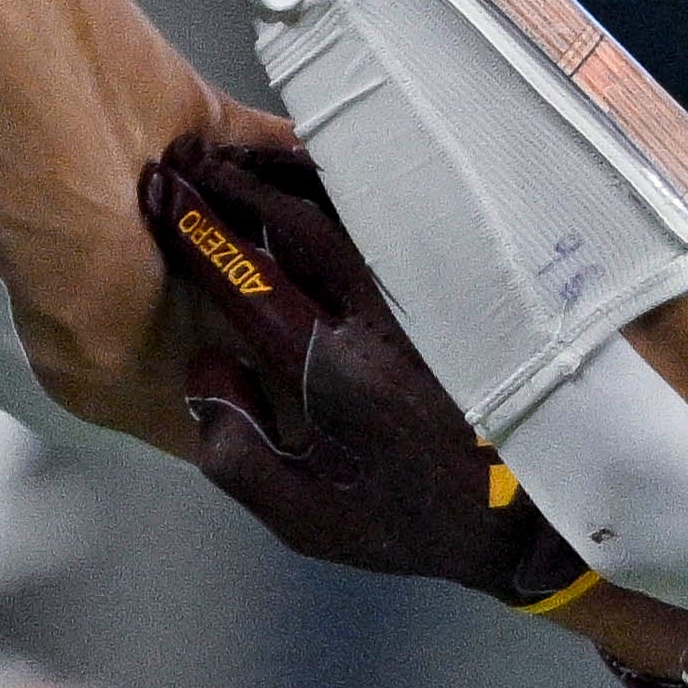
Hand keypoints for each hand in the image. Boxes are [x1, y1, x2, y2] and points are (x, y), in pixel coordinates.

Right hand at [140, 135, 590, 606]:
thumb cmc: (407, 524)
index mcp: (338, 377)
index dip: (199, 235)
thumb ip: (237, 456)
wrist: (525, 524)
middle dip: (238, 187)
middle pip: (303, 224)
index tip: (161, 200)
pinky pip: (396, 224)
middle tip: (193, 169)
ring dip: (293, 179)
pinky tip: (314, 184)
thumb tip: (207, 365)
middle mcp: (384, 324)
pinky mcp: (459, 293)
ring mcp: (428, 302)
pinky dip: (348, 193)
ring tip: (243, 163)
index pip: (253, 284)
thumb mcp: (308, 523)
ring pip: (358, 210)